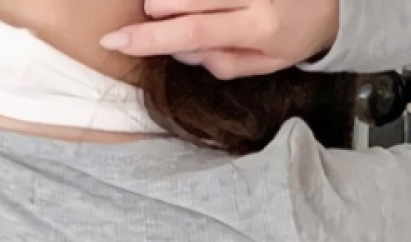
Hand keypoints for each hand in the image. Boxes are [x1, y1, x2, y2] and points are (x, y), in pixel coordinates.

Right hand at [100, 0, 339, 79]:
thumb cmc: (296, 36)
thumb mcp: (265, 65)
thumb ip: (223, 62)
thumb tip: (181, 51)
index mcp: (257, 27)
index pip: (193, 31)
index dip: (149, 37)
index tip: (114, 40)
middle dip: (158, 10)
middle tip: (155, 19)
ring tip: (174, 9)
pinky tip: (180, 7)